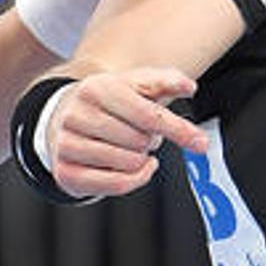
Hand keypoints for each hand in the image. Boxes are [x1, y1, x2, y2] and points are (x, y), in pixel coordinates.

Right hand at [47, 68, 207, 197]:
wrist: (65, 114)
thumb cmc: (109, 100)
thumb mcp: (136, 83)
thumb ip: (166, 80)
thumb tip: (189, 86)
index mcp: (97, 87)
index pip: (148, 115)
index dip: (178, 129)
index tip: (200, 142)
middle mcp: (77, 115)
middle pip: (140, 142)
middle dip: (150, 141)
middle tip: (142, 134)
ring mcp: (67, 144)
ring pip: (128, 164)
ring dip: (140, 159)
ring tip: (130, 146)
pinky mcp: (65, 172)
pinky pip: (115, 185)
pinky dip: (134, 179)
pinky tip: (135, 167)